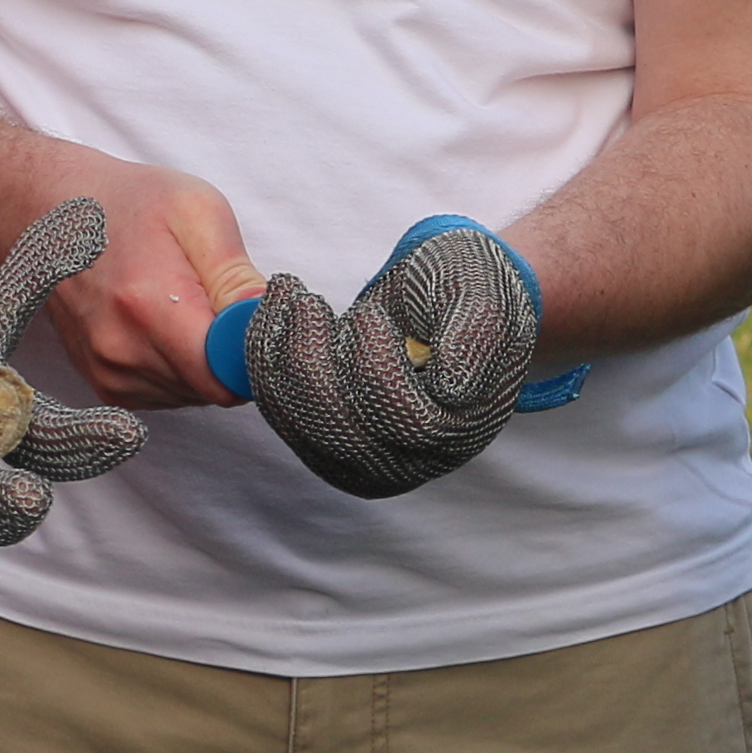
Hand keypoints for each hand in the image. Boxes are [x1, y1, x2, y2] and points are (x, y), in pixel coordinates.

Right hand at [38, 160, 251, 409]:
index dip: (253, 354)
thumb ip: (236, 275)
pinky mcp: (104, 384)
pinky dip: (180, 368)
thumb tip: (268, 320)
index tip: (254, 321)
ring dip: (204, 361)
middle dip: (230, 353)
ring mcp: (108, 372)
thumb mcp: (197, 212)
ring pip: (193, 395)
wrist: (52, 214)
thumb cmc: (132, 204)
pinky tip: (165, 324)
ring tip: (183, 305)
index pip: (225, 377)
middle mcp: (122, 351)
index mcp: (148, 306)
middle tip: (217, 299)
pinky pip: (168, 395)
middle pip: (213, 389)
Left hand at [214, 216, 543, 499]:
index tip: (366, 313)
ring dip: (278, 357)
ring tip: (287, 294)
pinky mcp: (324, 445)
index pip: (407, 422)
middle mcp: (413, 460)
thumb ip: (477, 334)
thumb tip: (452, 389)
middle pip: (343, 433)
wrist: (445, 302)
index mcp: (461, 427)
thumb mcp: (487, 293)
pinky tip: (274, 311)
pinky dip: (264, 362)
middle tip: (305, 299)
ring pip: (302, 427)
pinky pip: (281, 415)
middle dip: (310, 361)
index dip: (376, 368)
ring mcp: (363, 460)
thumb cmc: (469, 291)